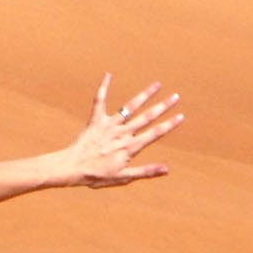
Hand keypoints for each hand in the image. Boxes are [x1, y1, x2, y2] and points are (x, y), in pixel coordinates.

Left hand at [61, 74, 181, 188]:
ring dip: (144, 95)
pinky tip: (108, 75)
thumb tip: (166, 169)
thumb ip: (145, 171)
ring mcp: (109, 125)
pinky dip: (103, 88)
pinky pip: (99, 101)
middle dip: (162, 106)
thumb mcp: (122, 178)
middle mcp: (122, 133)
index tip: (181, 116)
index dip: (169, 125)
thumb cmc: (96, 176)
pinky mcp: (96, 121)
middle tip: (176, 96)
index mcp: (130, 147)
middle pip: (147, 117)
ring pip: (130, 107)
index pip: (154, 134)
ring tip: (157, 84)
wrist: (72, 168)